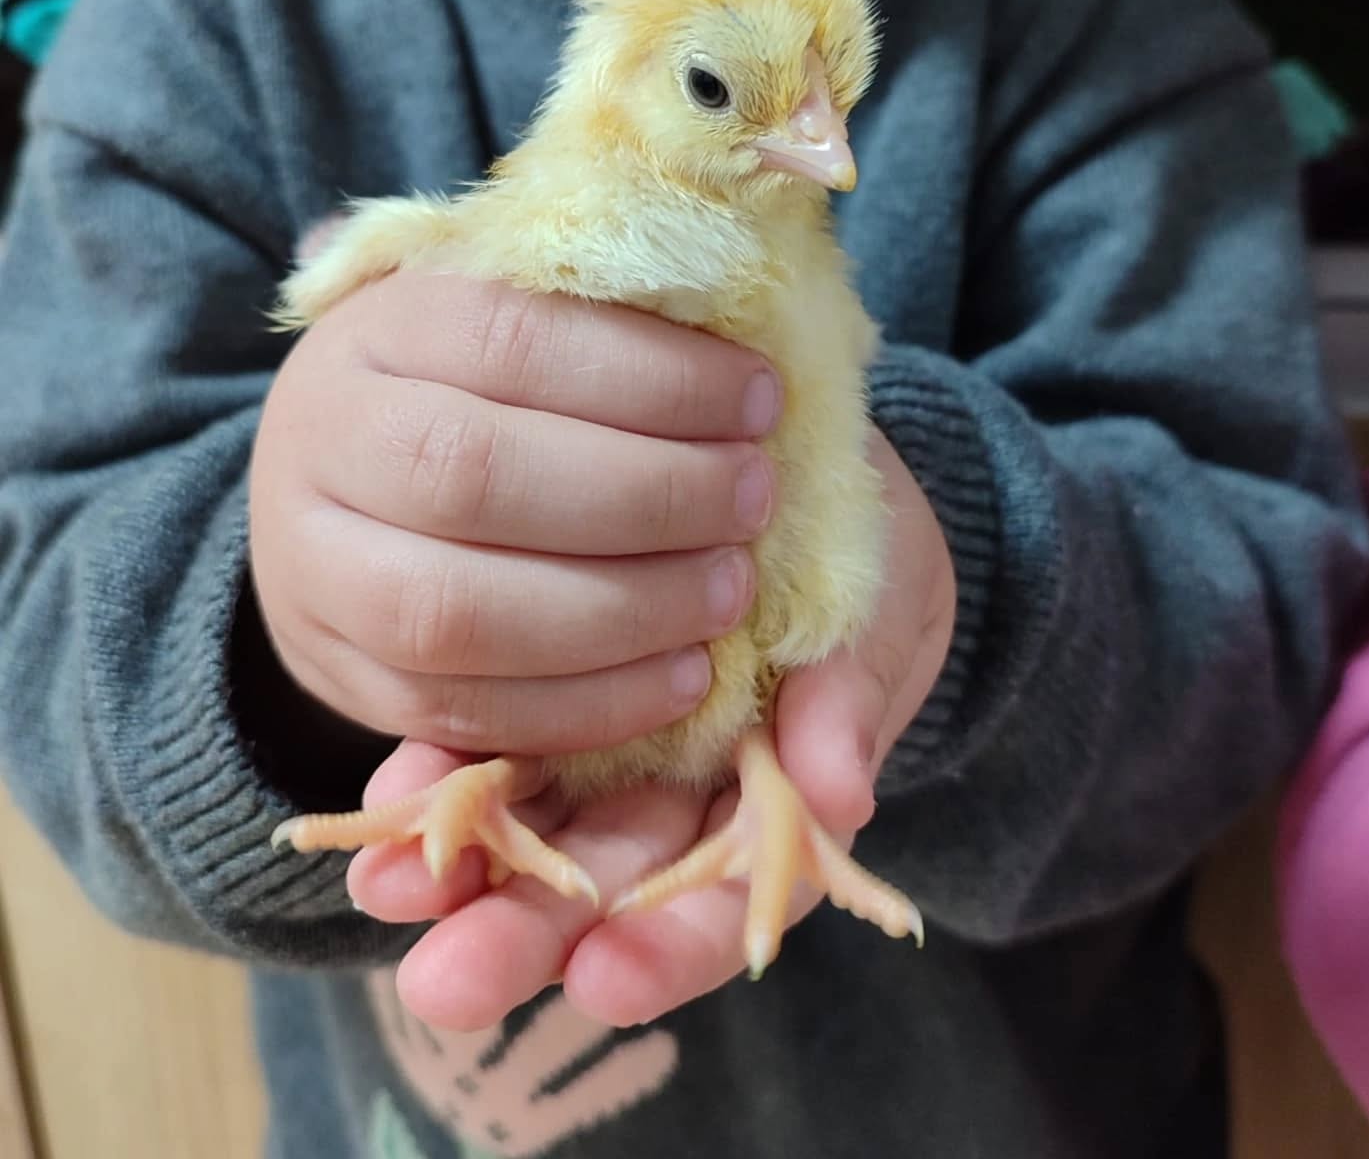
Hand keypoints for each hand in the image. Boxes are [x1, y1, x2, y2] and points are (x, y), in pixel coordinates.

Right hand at [249, 269, 782, 756]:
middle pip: (479, 476)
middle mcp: (324, 441)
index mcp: (377, 329)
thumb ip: (598, 314)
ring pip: (461, 611)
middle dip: (646, 495)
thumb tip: (739, 307)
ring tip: (732, 591)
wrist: (330, 496)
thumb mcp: (510, 320)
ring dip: (624, 609)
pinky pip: (461, 712)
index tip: (761, 399)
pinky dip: (587, 704)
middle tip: (755, 498)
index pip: (512, 338)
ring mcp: (314, 571)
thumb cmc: (469, 393)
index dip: (651, 375)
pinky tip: (684, 678)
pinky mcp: (342, 675)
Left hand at [350, 428, 955, 1030]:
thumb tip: (846, 795)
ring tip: (386, 892)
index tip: (608, 981)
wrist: (803, 492)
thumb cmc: (867, 577)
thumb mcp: (874, 626)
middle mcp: (677, 801)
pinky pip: (498, 738)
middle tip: (449, 984)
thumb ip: (851, 705)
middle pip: (605, 888)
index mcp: (769, 815)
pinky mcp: (554, 688)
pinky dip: (446, 770)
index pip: (724, 905)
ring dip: (461, 866)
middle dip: (527, 936)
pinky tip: (391, 789)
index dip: (672, 949)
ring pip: (535, 826)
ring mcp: (609, 747)